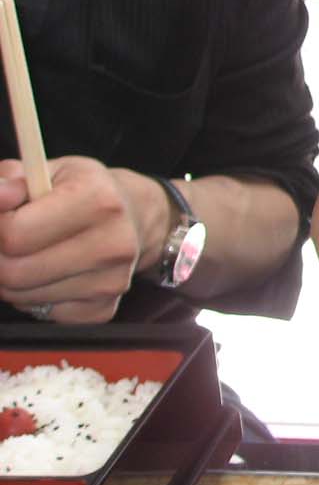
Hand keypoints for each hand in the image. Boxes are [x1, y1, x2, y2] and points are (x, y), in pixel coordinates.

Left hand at [0, 157, 152, 322]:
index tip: (3, 218)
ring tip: (29, 256)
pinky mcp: (104, 308)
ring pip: (23, 297)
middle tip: (8, 243)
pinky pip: (44, 314)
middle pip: (14, 272)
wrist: (139, 217)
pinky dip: (35, 298)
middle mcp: (113, 243)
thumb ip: (14, 179)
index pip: (15, 233)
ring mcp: (112, 281)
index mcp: (99, 200)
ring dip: (13, 280)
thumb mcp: (53, 170)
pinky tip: (50, 275)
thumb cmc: (88, 191)